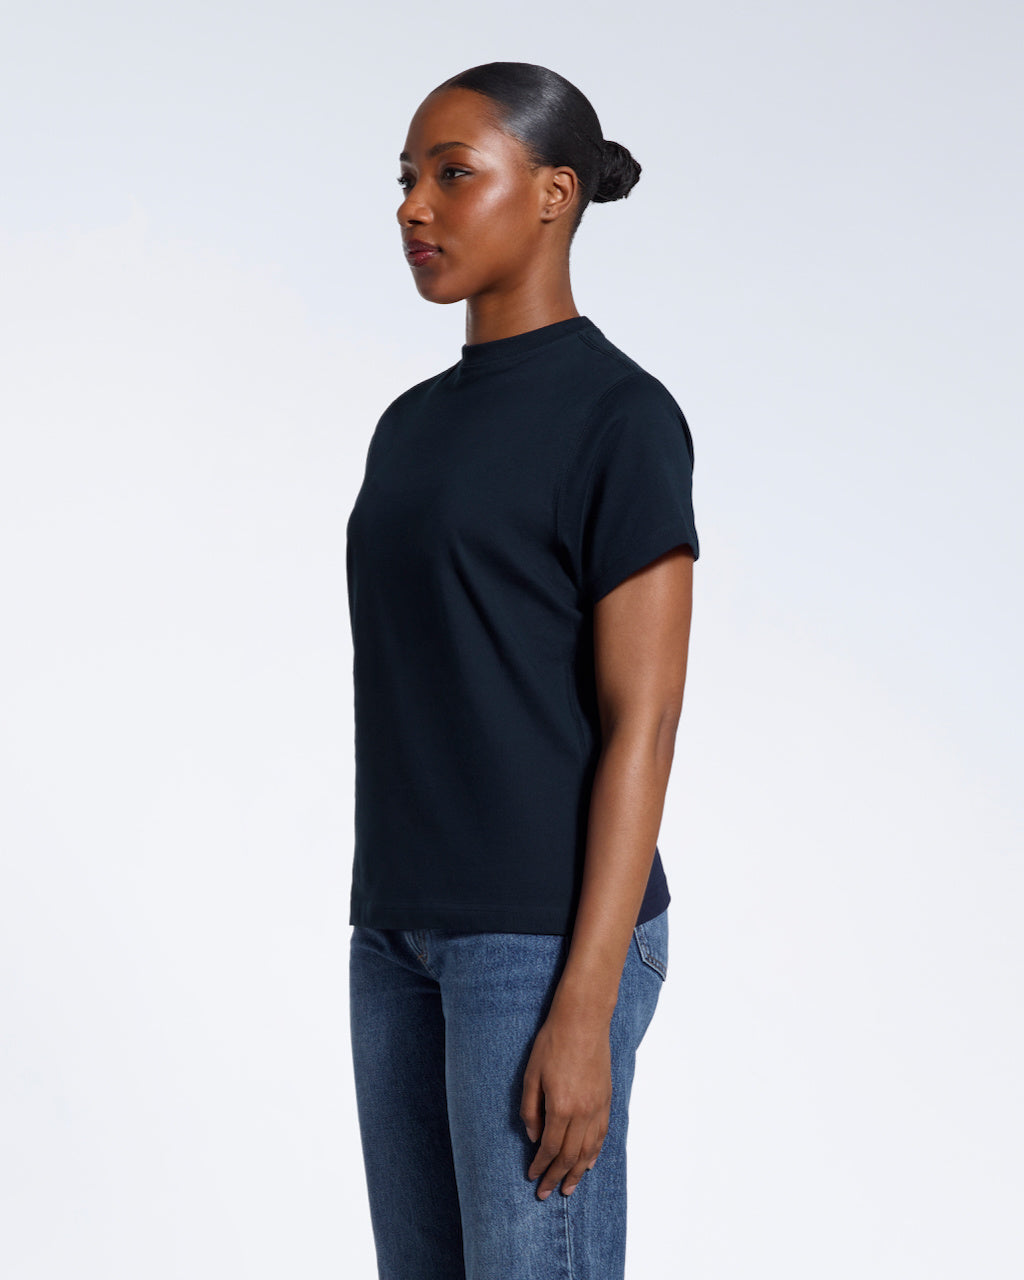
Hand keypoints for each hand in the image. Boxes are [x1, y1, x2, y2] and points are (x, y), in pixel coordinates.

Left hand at [519, 1009, 611, 1199]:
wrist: (583, 1020)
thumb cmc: (552, 1043)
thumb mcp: (531, 1075)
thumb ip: (530, 1110)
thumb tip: (532, 1136)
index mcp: (560, 1107)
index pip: (549, 1148)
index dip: (540, 1166)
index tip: (532, 1178)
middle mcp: (582, 1112)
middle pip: (569, 1155)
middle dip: (557, 1177)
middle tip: (546, 1193)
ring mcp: (597, 1106)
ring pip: (588, 1150)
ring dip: (577, 1172)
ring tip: (569, 1188)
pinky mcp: (606, 1099)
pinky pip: (601, 1134)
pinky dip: (594, 1153)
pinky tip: (587, 1163)